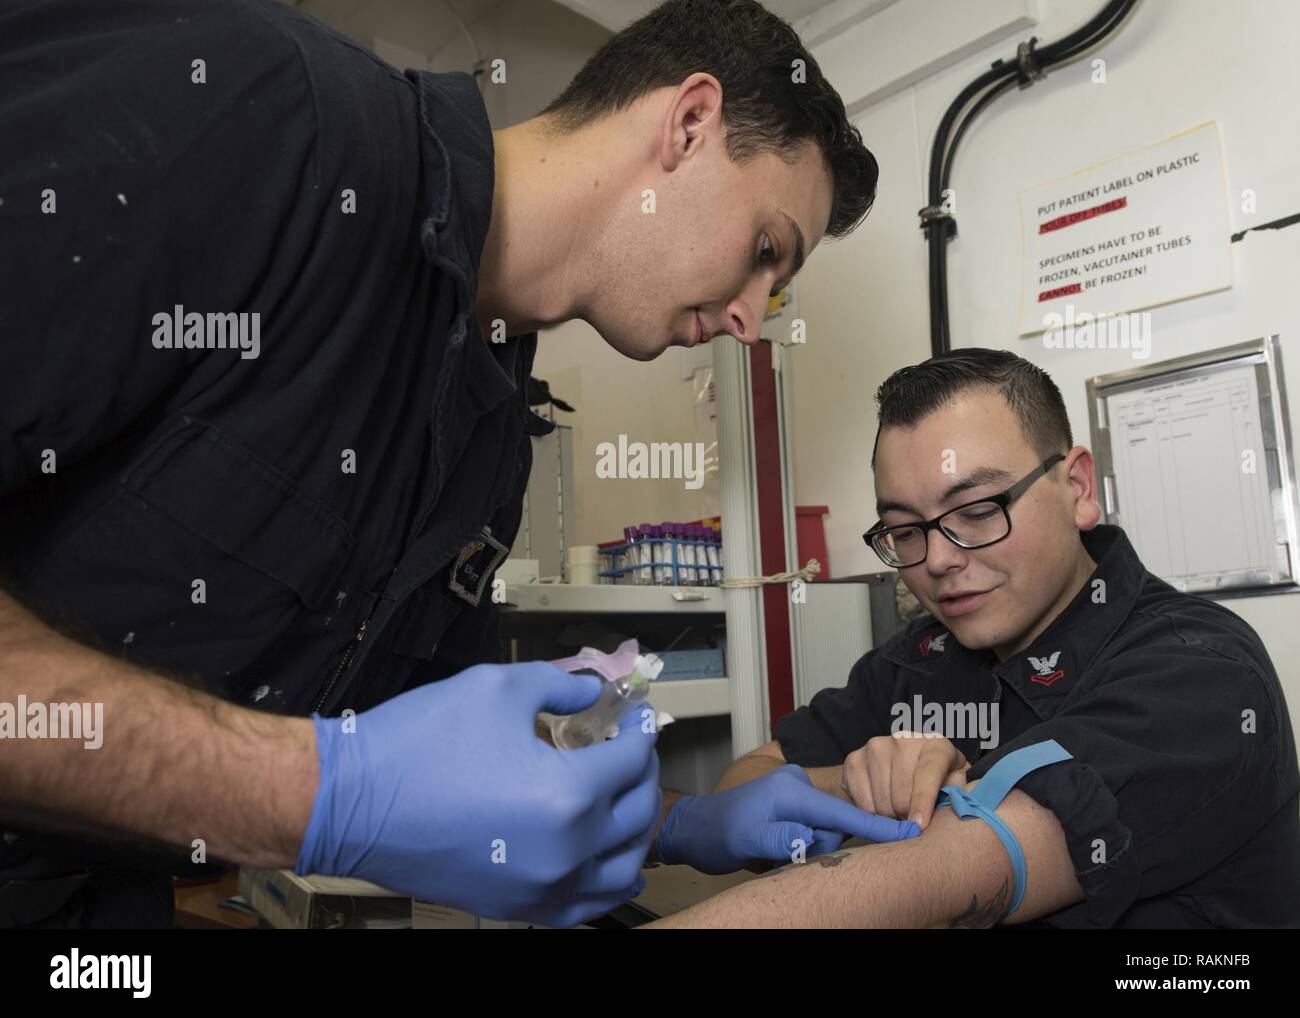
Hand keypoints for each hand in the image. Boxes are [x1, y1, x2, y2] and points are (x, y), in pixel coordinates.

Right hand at [297, 662, 660, 926]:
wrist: (352, 803)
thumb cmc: (418, 745)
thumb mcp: (497, 688)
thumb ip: (558, 685)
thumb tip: (589, 691)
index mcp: (567, 794)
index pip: (632, 761)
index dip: (640, 731)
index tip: (637, 716)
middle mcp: (566, 851)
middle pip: (637, 813)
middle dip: (642, 774)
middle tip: (630, 750)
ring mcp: (543, 887)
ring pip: (622, 869)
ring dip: (633, 831)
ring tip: (624, 802)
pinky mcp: (517, 908)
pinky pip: (585, 905)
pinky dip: (605, 881)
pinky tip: (605, 861)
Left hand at [656, 764, 918, 874]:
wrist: (695, 828)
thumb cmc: (718, 833)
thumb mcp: (748, 839)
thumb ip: (782, 837)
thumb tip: (808, 839)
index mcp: (791, 789)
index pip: (841, 811)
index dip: (876, 826)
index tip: (909, 833)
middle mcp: (797, 785)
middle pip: (834, 825)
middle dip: (818, 846)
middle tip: (783, 854)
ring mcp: (795, 793)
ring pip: (824, 830)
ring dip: (807, 848)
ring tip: (774, 851)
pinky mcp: (792, 805)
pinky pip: (813, 827)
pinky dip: (803, 843)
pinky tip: (779, 847)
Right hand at [841, 733, 968, 828]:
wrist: (899, 765)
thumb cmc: (937, 780)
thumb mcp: (955, 783)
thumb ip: (960, 792)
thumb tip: (960, 806)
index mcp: (936, 745)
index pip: (928, 772)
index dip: (923, 801)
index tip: (919, 825)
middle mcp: (903, 740)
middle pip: (901, 796)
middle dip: (907, 817)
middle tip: (912, 819)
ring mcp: (875, 747)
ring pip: (881, 803)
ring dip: (889, 817)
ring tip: (898, 811)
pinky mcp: (854, 759)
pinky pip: (861, 802)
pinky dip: (871, 813)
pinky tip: (881, 805)